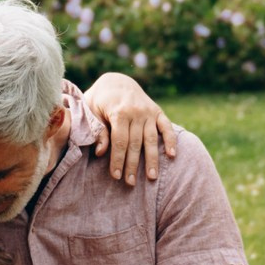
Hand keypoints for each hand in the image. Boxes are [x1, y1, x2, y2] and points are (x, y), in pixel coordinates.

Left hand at [86, 71, 179, 185]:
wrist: (116, 81)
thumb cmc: (99, 101)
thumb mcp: (91, 111)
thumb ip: (98, 131)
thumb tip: (101, 153)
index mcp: (118, 112)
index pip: (119, 141)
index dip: (118, 159)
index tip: (116, 176)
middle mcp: (136, 112)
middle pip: (135, 143)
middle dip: (132, 165)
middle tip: (130, 183)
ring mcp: (148, 112)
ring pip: (151, 139)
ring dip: (152, 159)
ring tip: (152, 177)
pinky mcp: (157, 112)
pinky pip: (166, 127)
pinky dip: (171, 140)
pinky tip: (172, 155)